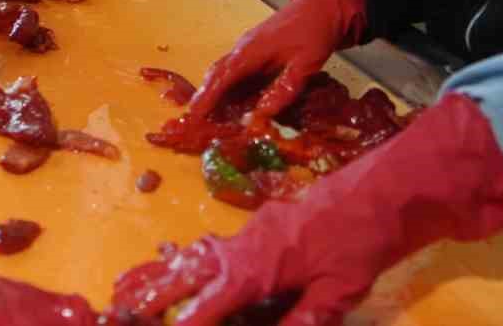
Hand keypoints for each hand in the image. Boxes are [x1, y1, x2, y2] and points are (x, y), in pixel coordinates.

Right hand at [110, 94, 502, 325]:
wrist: (383, 189)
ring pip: (197, 254)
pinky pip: (214, 246)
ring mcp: (252, 231)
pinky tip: (181, 267)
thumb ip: (303, 321)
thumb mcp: (337, 293)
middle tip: (118, 304)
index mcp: (259, 266)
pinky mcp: (262, 225)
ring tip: (130, 287)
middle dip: (152, 291)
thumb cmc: (361, 243)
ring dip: (164, 273)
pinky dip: (189, 259)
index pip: (211, 304)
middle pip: (188, 270)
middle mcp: (246, 245)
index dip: (186, 322)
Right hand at [186, 0, 366, 121]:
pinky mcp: (254, 51)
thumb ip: (284, 89)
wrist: (320, 6)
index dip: (208, 96)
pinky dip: (227, 87)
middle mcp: (243, 49)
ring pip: (223, 72)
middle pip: (216, 74)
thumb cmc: (313, 33)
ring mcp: (247, 48)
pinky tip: (231, 102)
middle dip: (204, 96)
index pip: (223, 77)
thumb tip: (262, 114)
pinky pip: (234, 70)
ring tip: (209, 117)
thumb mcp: (306, 64)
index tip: (195, 114)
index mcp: (251, 51)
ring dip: (214, 92)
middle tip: (195, 120)